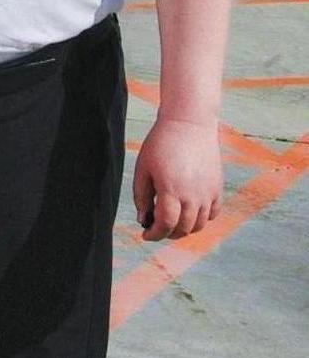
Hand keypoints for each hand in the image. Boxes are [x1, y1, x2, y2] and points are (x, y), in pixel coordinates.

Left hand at [132, 115, 222, 240]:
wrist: (189, 123)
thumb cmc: (160, 144)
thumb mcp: (143, 169)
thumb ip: (141, 197)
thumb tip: (143, 219)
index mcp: (171, 190)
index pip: (165, 225)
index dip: (154, 234)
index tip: (146, 234)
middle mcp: (193, 195)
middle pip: (183, 229)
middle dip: (168, 233)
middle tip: (157, 228)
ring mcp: (208, 192)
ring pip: (199, 224)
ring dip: (184, 228)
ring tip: (172, 221)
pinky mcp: (217, 187)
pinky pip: (213, 213)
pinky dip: (201, 218)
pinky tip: (189, 211)